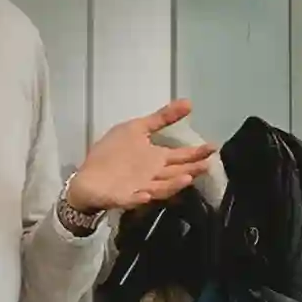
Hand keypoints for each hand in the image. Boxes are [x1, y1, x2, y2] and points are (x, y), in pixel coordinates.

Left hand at [63, 98, 209, 215]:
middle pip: (176, 172)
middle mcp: (154, 175)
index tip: (213, 147)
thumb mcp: (136, 128)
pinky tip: (147, 194)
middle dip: (192, 168)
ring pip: (161, 187)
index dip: (197, 152)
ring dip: (173, 184)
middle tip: (208, 163)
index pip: (181, 156)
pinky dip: (141, 198)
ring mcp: (140, 187)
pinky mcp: (124, 197)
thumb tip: (189, 102)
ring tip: (187, 178)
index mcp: (156, 158)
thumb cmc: (113, 152)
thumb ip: (162, 118)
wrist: (87, 176)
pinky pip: (134, 199)